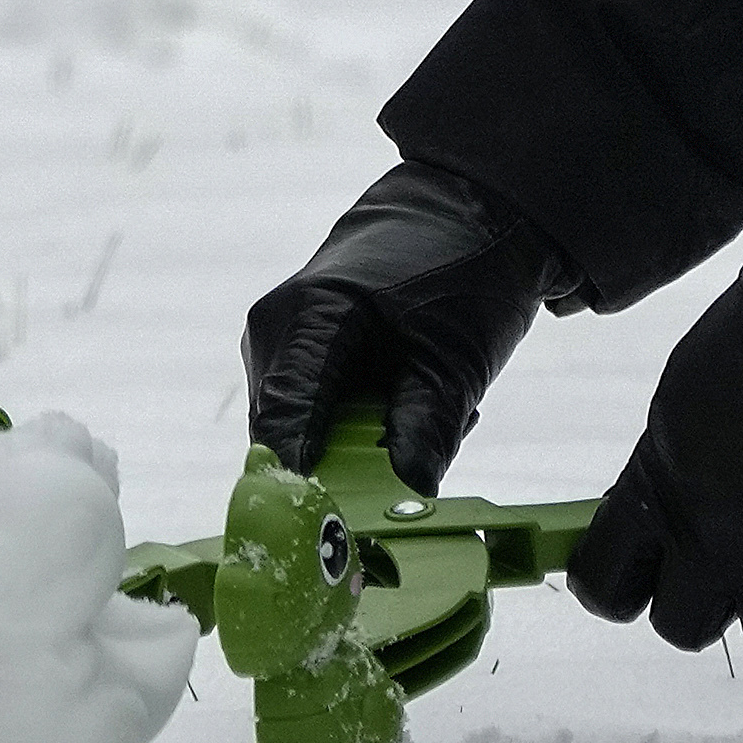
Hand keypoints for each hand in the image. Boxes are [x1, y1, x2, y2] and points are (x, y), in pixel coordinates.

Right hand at [241, 159, 561, 490]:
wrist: (467, 212)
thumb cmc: (463, 270)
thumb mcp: (457, 356)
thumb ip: (427, 426)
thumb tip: (408, 492)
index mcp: (308, 317)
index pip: (283, 422)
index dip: (303, 484)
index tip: (335, 530)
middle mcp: (275, 328)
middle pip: (288, 436)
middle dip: (350, 465)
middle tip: (423, 457)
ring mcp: (279, 340)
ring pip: (305, 430)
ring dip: (365, 443)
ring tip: (433, 408)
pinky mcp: (297, 351)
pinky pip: (318, 413)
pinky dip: (364, 423)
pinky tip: (415, 396)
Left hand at [572, 277, 742, 648]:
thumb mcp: (681, 406)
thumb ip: (670, 467)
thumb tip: (671, 493)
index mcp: (654, 496)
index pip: (604, 583)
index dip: (616, 588)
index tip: (630, 579)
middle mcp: (709, 543)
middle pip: (682, 628)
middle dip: (700, 603)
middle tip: (721, 563)